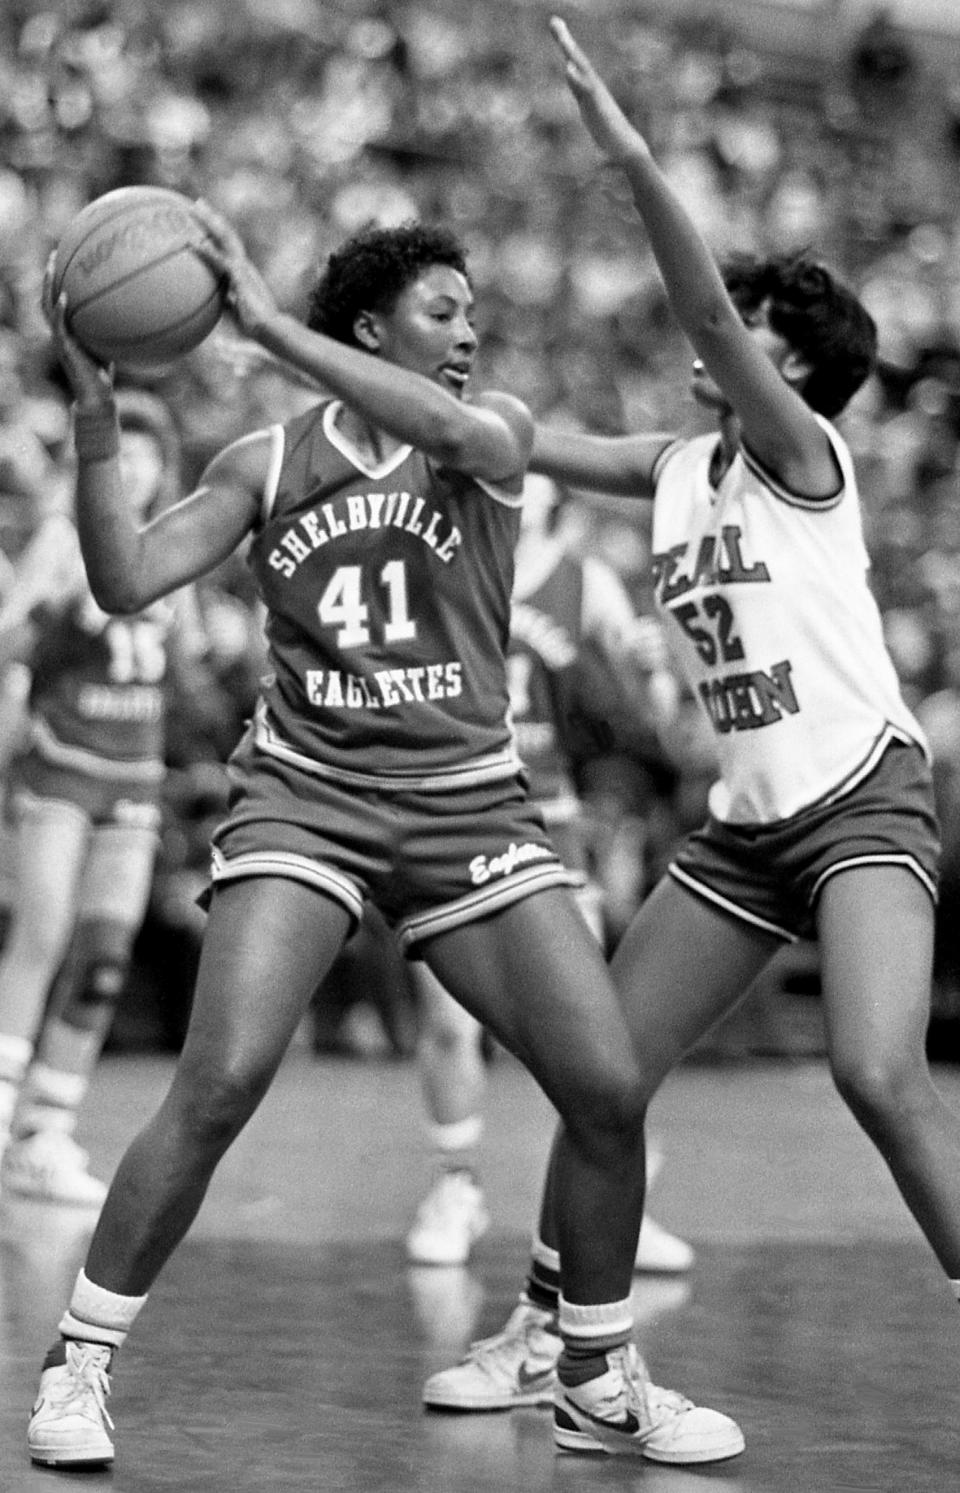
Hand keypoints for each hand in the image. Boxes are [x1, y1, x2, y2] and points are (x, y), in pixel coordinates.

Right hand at [41, 251, 114, 408]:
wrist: (97, 397)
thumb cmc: (107, 374)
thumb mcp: (114, 346)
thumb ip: (121, 329)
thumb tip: (146, 313)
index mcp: (71, 327)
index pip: (62, 297)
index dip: (62, 278)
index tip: (67, 255)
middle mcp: (63, 329)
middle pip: (49, 296)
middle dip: (50, 274)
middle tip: (54, 252)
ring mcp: (61, 338)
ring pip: (46, 307)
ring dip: (47, 286)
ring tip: (51, 267)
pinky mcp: (63, 349)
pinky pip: (58, 326)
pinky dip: (59, 311)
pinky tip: (63, 297)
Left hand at [192, 199, 278, 339]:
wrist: (270, 328)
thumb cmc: (255, 324)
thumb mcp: (235, 309)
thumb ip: (225, 300)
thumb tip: (214, 300)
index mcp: (241, 270)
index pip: (227, 245)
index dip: (216, 230)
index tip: (204, 218)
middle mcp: (242, 264)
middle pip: (226, 235)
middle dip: (212, 218)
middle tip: (197, 203)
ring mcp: (242, 269)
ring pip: (225, 239)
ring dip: (210, 223)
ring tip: (196, 208)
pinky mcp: (239, 278)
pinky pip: (221, 261)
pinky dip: (207, 251)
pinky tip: (195, 242)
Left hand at [549, 16, 647, 163]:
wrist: (625, 147)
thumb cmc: (608, 130)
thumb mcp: (588, 106)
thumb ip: (579, 89)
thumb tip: (570, 71)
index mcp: (589, 86)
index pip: (575, 61)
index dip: (565, 43)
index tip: (555, 24)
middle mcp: (594, 86)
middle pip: (577, 59)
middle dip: (565, 40)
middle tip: (554, 21)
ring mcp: (597, 96)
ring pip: (583, 70)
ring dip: (572, 54)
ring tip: (561, 37)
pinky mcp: (599, 108)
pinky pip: (587, 91)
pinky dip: (577, 79)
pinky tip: (568, 68)